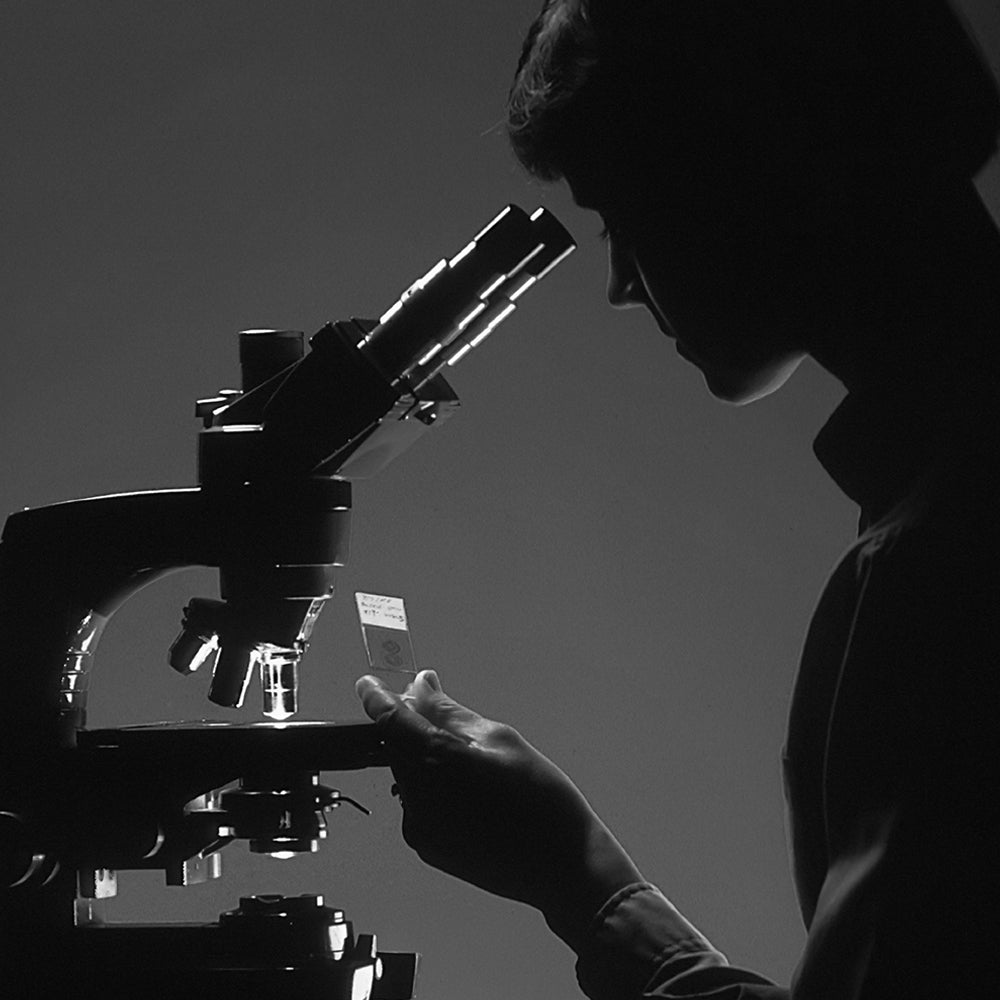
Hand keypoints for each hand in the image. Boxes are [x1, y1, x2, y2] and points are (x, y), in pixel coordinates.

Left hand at [356, 670, 643, 945]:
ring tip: (474, 766)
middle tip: (444, 716)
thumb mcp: (500, 739)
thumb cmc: (540, 796)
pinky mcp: (427, 848)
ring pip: (409, 776)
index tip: (368, 683)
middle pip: (398, 747)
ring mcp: (420, 827)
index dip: (376, 697)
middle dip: (412, 727)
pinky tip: (473, 795)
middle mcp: (418, 796)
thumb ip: (450, 712)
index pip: (389, 719)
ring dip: (425, 760)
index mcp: (436, 760)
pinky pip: (420, 804)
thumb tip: (419, 686)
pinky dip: (434, 789)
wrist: (561, 866)